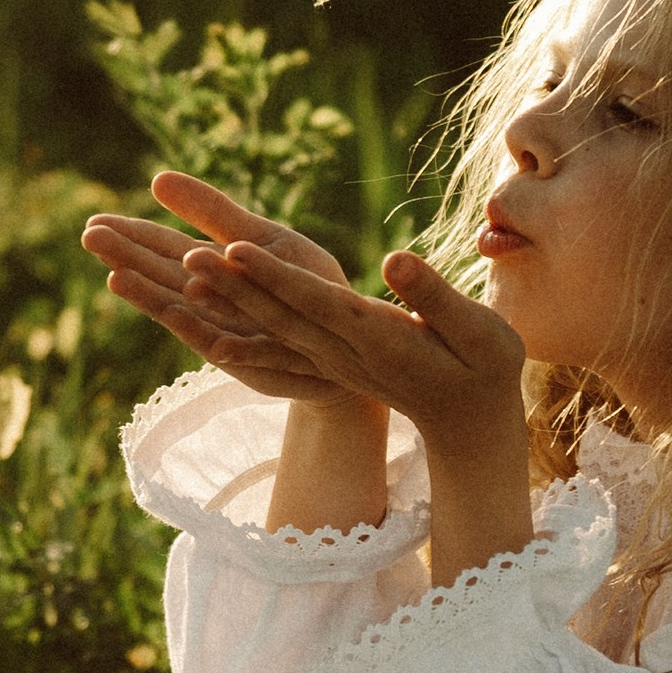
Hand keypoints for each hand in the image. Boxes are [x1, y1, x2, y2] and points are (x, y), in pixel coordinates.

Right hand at [82, 171, 363, 407]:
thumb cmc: (302, 284)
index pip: (162, 250)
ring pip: (183, 312)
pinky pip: (225, 343)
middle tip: (90, 237)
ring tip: (116, 276)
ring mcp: (228, 332)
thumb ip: (211, 211)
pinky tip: (180, 309)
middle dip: (128, 258)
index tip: (93, 223)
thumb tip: (155, 179)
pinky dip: (201, 328)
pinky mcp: (253, 360)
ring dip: (150, 296)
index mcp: (211, 271)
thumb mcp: (258, 238)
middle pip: (162, 278)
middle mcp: (211, 304)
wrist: (350, 340)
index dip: (130, 236)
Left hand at [187, 244, 534, 581]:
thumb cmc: (487, 370)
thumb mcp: (477, 331)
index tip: (232, 248)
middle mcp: (342, 352)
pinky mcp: (331, 363)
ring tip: (185, 274)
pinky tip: (208, 329)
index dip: (271, 275)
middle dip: (231, 286)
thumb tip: (394, 260)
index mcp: (375, 338)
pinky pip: (279, 346)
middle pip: (277, 313)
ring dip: (228, 303)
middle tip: (184, 255)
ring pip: (271, 328)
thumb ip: (434, 298)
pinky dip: (243, 333)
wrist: (471, 423)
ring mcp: (333, 361)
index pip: (312, 300)